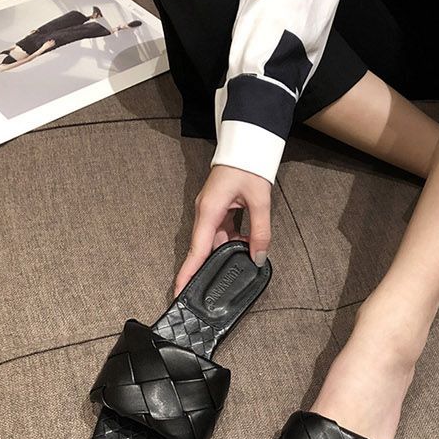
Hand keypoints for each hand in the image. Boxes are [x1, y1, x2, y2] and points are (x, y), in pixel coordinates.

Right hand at [173, 160, 271, 292]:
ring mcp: (210, 211)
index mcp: (209, 210)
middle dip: (207, 269)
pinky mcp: (218, 209)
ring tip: (239, 267)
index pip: (197, 250)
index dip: (188, 274)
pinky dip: (232, 242)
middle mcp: (205, 213)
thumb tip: (258, 257)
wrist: (247, 144)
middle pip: (203, 249)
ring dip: (227, 253)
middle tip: (208, 292)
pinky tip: (246, 247)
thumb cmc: (248, 167)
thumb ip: (260, 231)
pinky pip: (221, 232)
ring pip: (214, 241)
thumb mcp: (260, 200)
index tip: (178, 293)